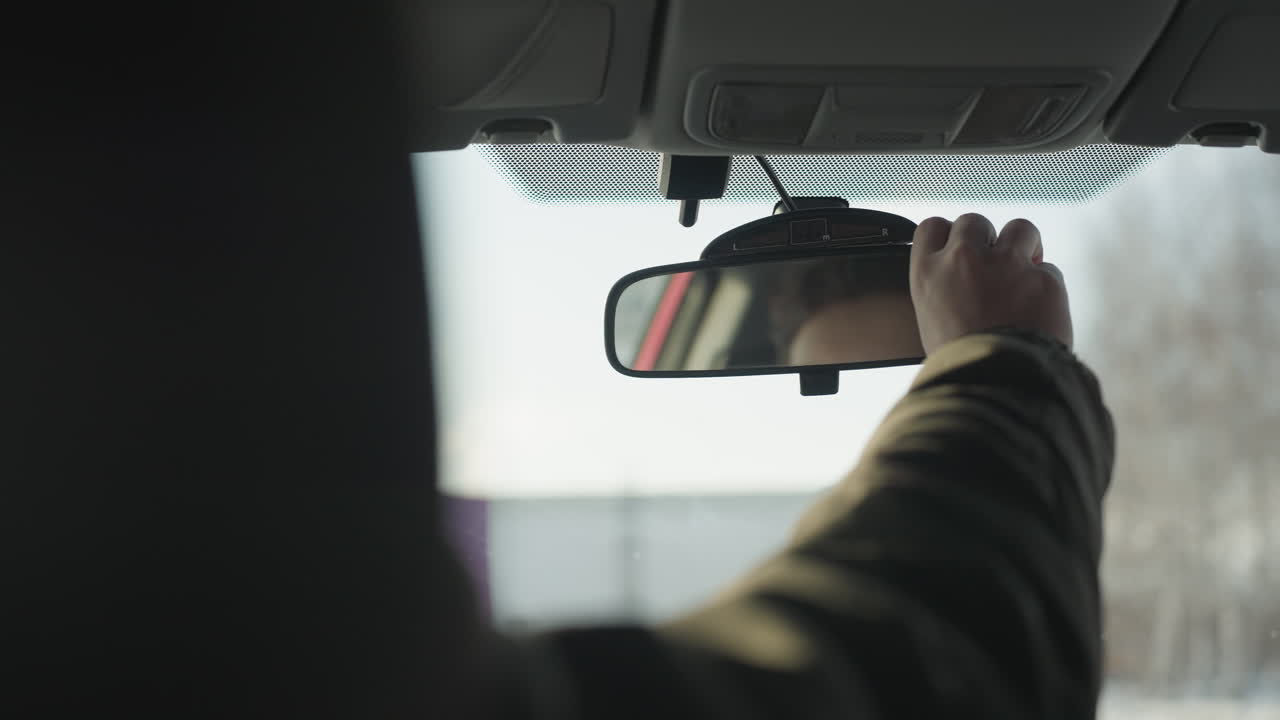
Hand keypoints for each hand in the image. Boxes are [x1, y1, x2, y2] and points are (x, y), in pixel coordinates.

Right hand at [910, 214, 1071, 353]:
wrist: (995, 386)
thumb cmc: (960, 364)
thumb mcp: (931, 322)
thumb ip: (942, 290)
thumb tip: (959, 283)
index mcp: (929, 272)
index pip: (932, 227)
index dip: (947, 236)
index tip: (957, 250)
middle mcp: (964, 259)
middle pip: (974, 221)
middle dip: (985, 239)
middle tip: (992, 265)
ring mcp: (1007, 265)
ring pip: (1020, 228)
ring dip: (1023, 246)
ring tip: (1024, 271)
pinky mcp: (1044, 279)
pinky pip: (1049, 270)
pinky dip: (1045, 286)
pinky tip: (1039, 309)